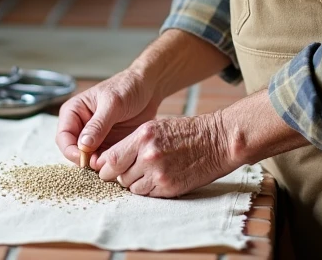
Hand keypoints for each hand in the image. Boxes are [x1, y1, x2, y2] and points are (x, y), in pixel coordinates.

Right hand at [55, 69, 160, 164]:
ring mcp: (94, 137)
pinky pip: (103, 159)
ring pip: (88, 158)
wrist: (148, 87)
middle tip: (100, 165)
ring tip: (112, 164)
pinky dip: (108, 164)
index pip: (63, 137)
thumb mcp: (113, 104)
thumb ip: (98, 125)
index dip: (70, 151)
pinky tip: (119, 163)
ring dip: (97, 164)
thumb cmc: (127, 87)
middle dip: (84, 160)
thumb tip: (83, 146)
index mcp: (73, 111)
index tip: (84, 160)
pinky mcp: (107, 144)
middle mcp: (80, 126)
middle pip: (73, 151)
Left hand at [94, 113, 233, 197]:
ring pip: (131, 187)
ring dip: (135, 183)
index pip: (110, 158)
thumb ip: (133, 143)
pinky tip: (159, 178)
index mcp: (143, 136)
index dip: (104, 166)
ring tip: (148, 172)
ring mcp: (159, 173)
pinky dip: (148, 189)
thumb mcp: (157, 127)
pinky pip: (147, 194)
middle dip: (119, 175)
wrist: (217, 141)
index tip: (104, 167)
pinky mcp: (169, 187)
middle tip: (128, 170)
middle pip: (118, 175)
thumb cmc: (187, 132)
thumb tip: (109, 160)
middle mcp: (148, 155)